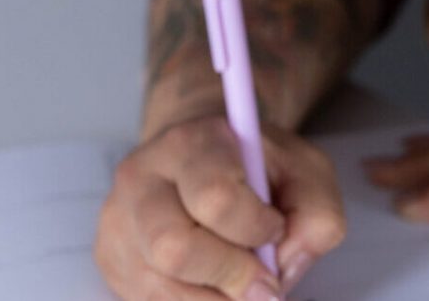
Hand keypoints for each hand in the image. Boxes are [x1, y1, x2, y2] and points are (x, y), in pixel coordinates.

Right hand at [95, 116, 344, 299]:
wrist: (203, 153)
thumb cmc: (258, 165)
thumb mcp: (306, 170)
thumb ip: (317, 215)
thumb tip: (284, 268)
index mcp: (192, 143)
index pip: (214, 198)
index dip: (254, 229)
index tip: (275, 230)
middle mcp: (142, 177)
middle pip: (173, 248)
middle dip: (230, 277)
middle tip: (265, 284)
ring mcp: (118, 219)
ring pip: (160, 286)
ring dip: (215, 300)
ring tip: (243, 284)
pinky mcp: (111, 257)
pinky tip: (216, 287)